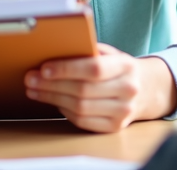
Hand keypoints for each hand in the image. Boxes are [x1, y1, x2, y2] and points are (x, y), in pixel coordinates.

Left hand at [24, 43, 176, 132]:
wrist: (145, 89)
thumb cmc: (119, 67)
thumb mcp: (110, 53)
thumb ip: (88, 49)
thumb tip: (55, 47)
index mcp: (126, 66)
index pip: (94, 68)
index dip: (67, 69)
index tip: (44, 68)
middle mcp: (128, 90)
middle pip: (83, 90)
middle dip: (52, 85)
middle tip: (31, 79)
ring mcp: (124, 112)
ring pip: (80, 108)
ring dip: (53, 98)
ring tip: (35, 90)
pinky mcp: (116, 127)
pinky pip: (83, 121)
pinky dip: (64, 111)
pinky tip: (54, 101)